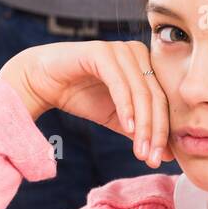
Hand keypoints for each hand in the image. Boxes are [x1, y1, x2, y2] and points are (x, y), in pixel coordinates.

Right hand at [0, 39, 173, 168]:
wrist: (41, 82)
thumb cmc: (80, 95)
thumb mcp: (115, 117)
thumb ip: (139, 130)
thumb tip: (165, 155)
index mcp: (145, 64)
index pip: (162, 100)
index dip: (164, 131)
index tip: (160, 159)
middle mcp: (136, 53)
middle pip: (155, 96)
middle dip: (155, 132)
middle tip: (151, 159)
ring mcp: (119, 50)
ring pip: (140, 92)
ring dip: (143, 125)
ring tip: (140, 151)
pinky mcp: (101, 51)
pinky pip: (119, 83)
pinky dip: (125, 107)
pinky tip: (127, 128)